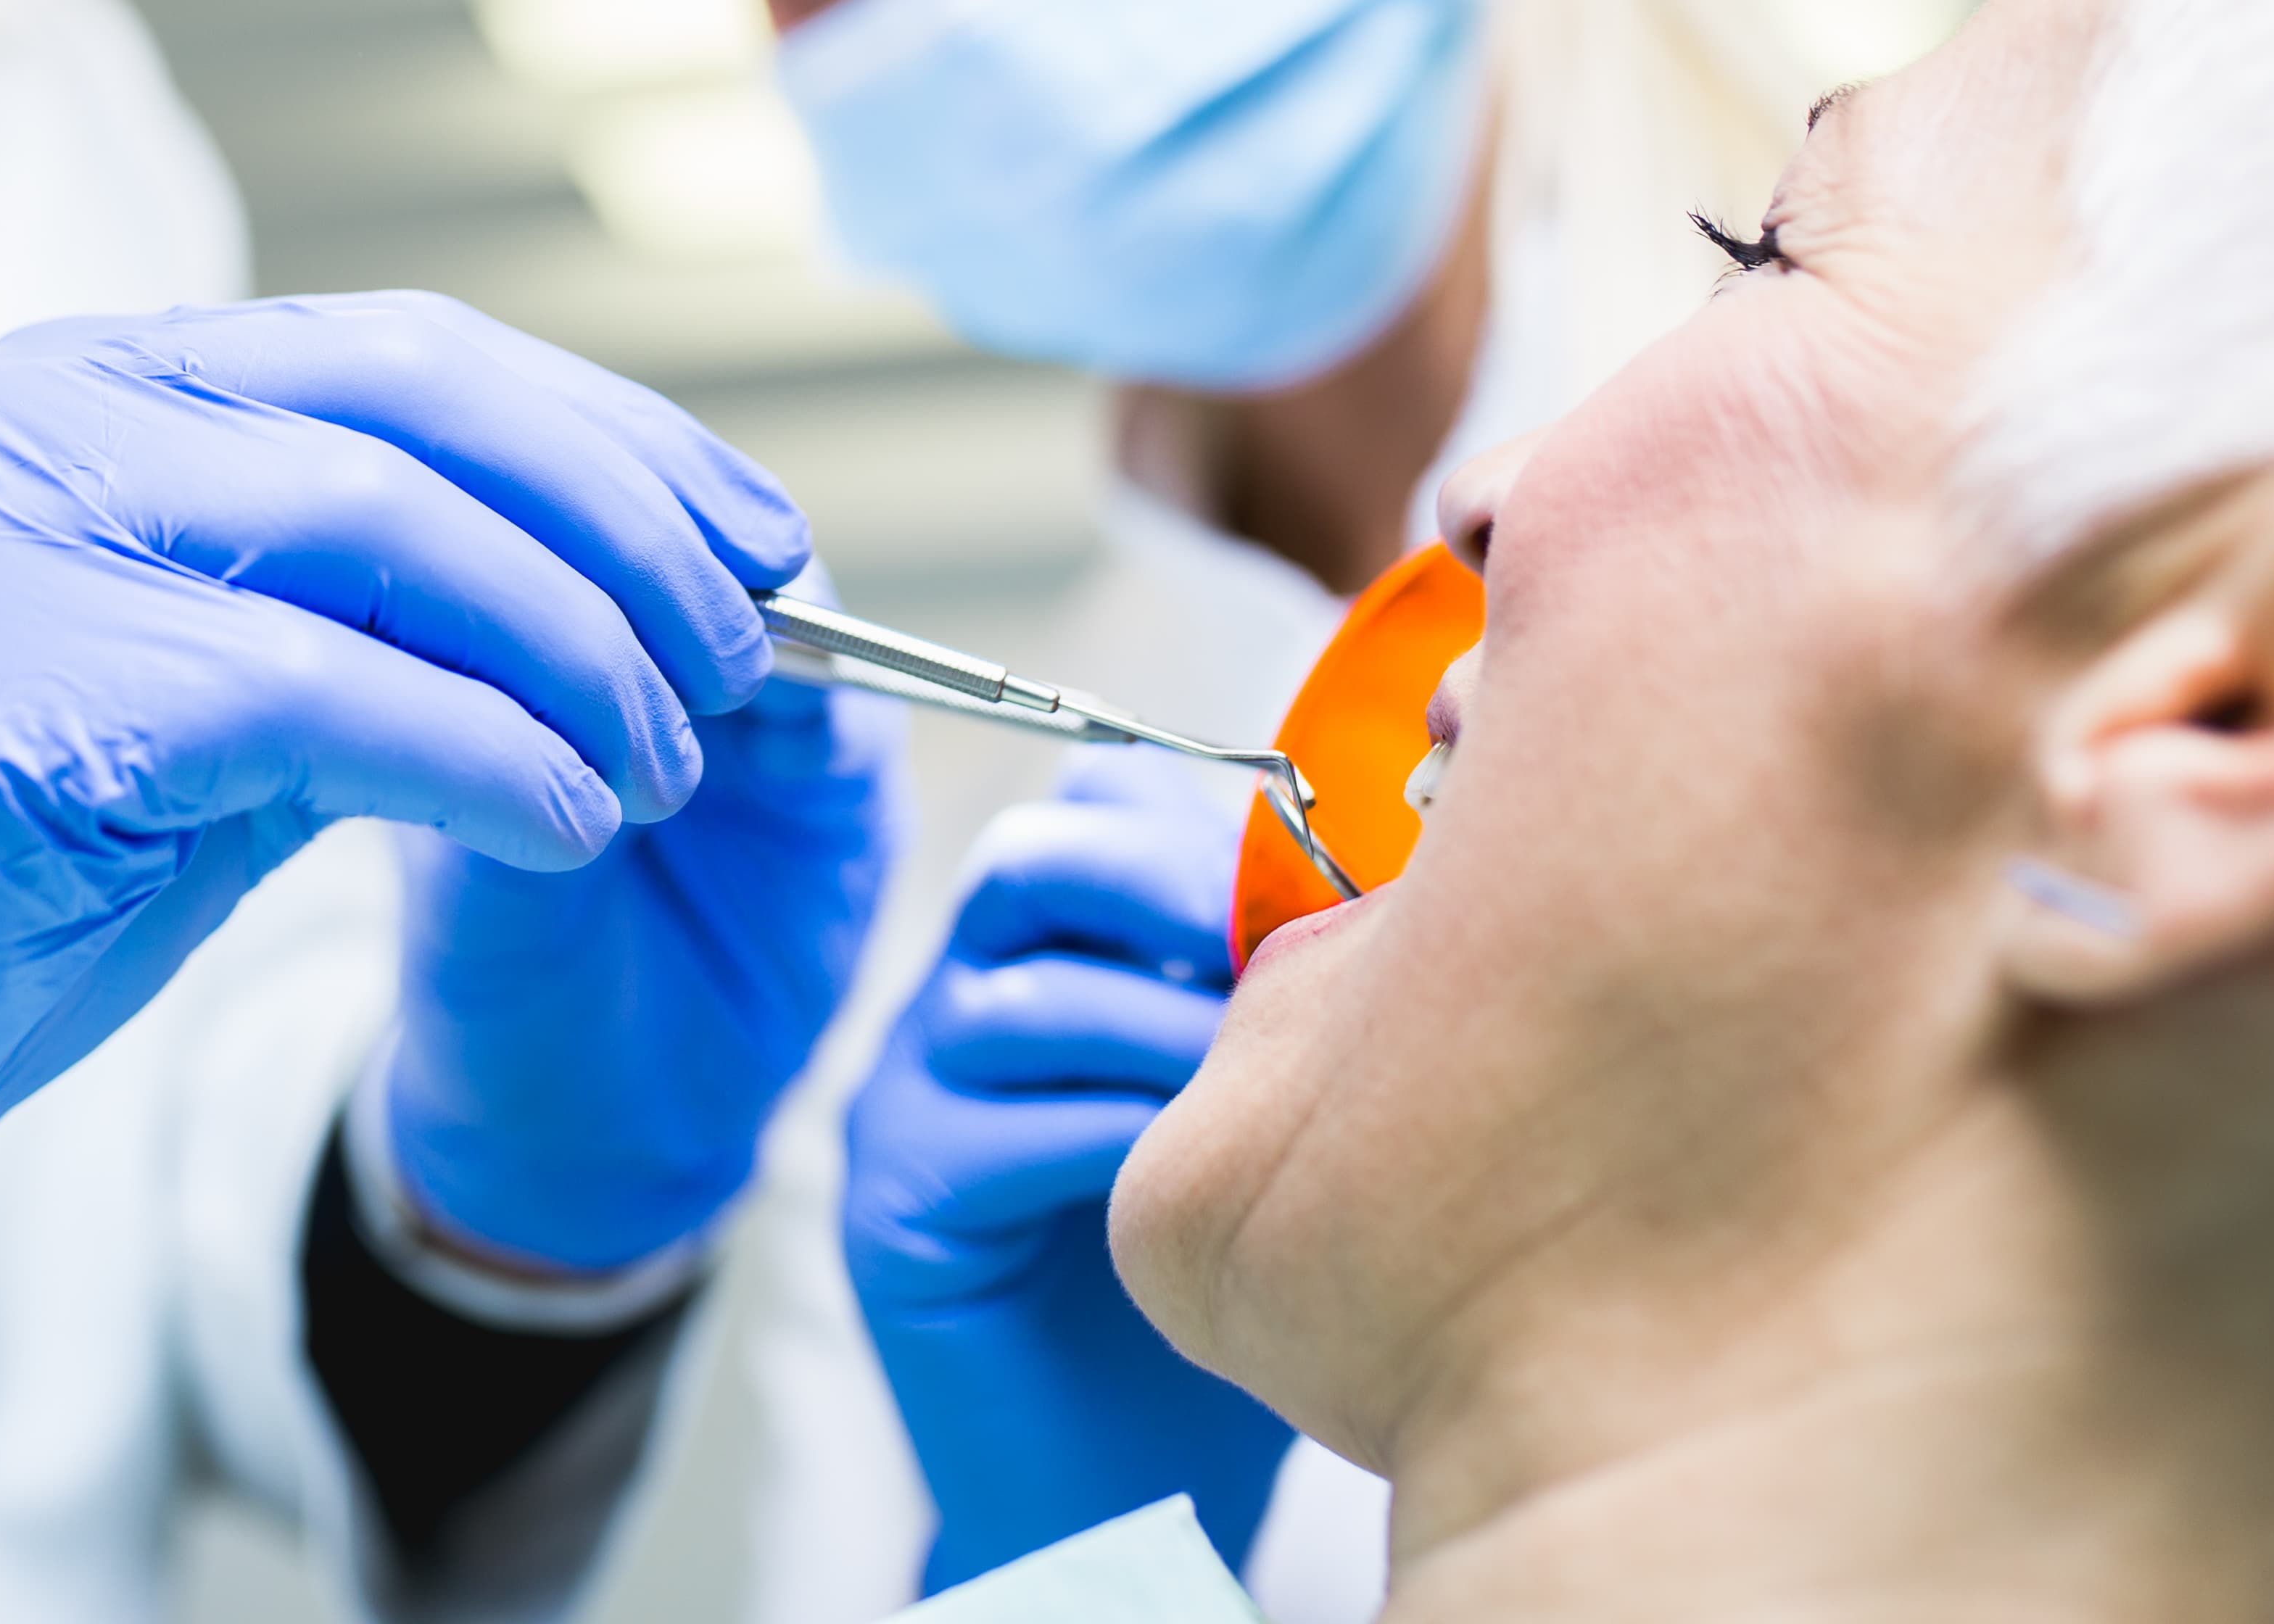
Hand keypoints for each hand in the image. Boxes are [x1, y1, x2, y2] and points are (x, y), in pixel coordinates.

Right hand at [0, 293, 807, 1385]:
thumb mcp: (194, 724)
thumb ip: (361, 632)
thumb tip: (631, 610)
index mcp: (71, 389)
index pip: (398, 357)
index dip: (607, 438)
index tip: (755, 539)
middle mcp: (18, 417)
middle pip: (408, 405)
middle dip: (620, 525)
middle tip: (746, 650)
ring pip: (373, 531)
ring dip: (574, 653)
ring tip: (668, 761)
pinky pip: (304, 697)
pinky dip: (478, 757)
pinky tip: (566, 824)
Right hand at [845, 749, 1294, 1588]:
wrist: (1132, 1471)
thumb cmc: (1223, 1275)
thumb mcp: (1256, 1101)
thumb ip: (1275, 986)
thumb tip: (1380, 875)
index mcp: (1047, 950)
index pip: (1089, 802)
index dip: (1195, 821)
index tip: (1311, 883)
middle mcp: (958, 1001)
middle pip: (1029, 862)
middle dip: (1164, 891)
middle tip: (1272, 958)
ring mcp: (908, 1099)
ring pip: (1014, 997)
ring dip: (1155, 1033)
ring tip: (1249, 1095)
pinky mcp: (893, 1205)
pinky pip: (996, 1132)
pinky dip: (1111, 1146)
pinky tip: (1184, 1187)